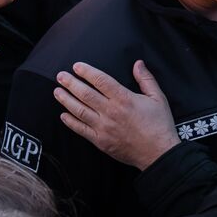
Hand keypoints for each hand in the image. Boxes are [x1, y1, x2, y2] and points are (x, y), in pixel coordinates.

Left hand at [54, 61, 180, 170]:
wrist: (158, 153)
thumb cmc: (159, 124)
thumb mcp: (158, 98)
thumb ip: (146, 79)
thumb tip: (138, 63)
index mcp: (124, 99)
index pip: (101, 81)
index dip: (87, 72)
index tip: (76, 66)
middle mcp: (111, 112)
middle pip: (86, 94)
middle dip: (71, 83)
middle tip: (60, 76)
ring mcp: (104, 127)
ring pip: (80, 111)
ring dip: (66, 100)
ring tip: (57, 91)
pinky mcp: (101, 141)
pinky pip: (82, 130)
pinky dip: (71, 122)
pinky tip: (63, 115)